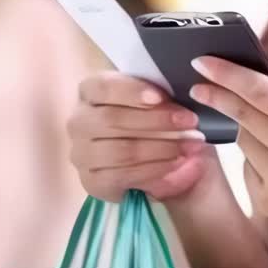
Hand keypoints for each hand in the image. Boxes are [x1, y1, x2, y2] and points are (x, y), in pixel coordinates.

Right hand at [69, 72, 213, 203]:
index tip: (160, 97)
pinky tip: (176, 163)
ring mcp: (81, 154)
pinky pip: (123, 175)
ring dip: (161, 147)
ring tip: (190, 144)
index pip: (102, 87)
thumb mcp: (149, 99)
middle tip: (190, 121)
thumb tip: (174, 98)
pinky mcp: (91, 181)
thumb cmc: (145, 119)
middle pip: (112, 119)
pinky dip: (154, 169)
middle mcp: (78, 122)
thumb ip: (156, 96)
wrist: (141, 160)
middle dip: (156, 120)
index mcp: (88, 92)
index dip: (131, 91)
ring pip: (120, 150)